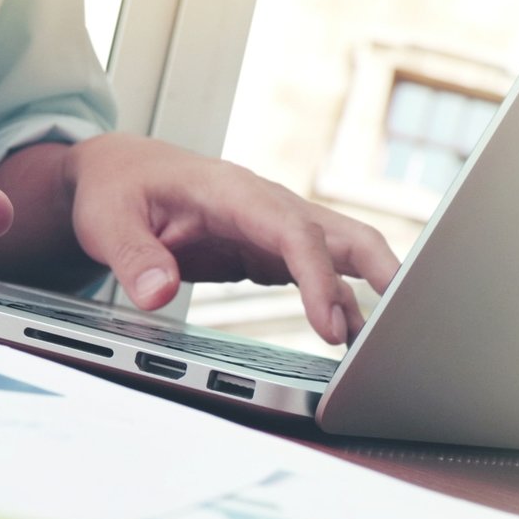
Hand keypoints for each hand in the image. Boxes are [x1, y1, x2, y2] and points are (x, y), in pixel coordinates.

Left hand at [63, 134, 399, 343]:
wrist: (118, 173)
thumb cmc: (116, 189)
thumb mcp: (106, 222)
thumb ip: (133, 257)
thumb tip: (159, 294)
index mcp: (232, 191)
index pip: (292, 232)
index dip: (318, 279)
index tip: (329, 328)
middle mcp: (266, 205)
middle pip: (343, 233)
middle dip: (385, 272)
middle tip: (411, 321)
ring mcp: (274, 227)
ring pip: (343, 252)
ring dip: (373, 291)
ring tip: (390, 346)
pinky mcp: (270, 249)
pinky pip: (320, 272)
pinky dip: (344, 301)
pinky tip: (352, 338)